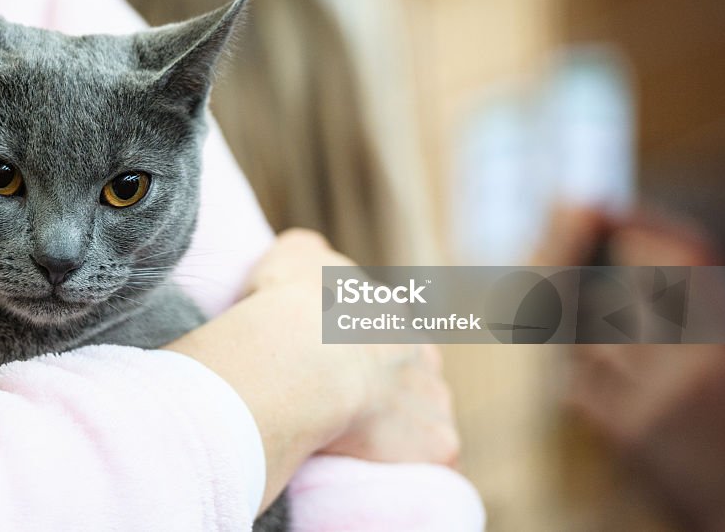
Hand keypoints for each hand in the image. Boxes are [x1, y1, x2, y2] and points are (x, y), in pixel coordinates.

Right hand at [251, 229, 457, 464]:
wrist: (300, 353)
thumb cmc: (288, 304)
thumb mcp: (293, 254)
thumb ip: (307, 251)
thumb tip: (310, 256)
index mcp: (388, 309)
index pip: (382, 331)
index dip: (356, 350)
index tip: (330, 365)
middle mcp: (421, 347)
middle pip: (410, 370)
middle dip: (387, 385)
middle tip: (344, 404)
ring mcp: (434, 395)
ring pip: (426, 414)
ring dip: (404, 426)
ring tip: (359, 443)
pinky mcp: (437, 441)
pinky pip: (436, 461)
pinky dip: (418, 468)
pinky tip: (390, 473)